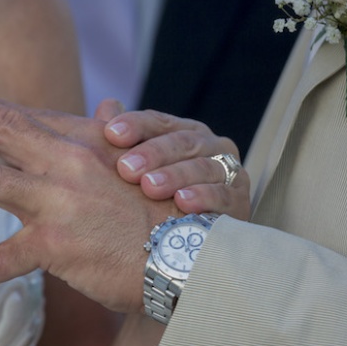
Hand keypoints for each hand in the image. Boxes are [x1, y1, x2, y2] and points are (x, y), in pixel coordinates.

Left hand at [0, 71, 178, 312]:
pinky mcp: (56, 244)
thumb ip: (107, 135)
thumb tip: (106, 105)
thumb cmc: (156, 210)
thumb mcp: (135, 162)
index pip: (19, 114)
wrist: (186, 255)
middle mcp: (66, 161)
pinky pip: (4, 256)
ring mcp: (58, 200)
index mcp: (81, 140)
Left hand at [101, 108, 250, 219]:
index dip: (135, 125)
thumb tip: (107, 105)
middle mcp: (209, 145)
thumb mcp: (138, 169)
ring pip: (202, 166)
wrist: (190, 240)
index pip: (158, 122)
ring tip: (149, 187)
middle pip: (181, 142)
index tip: (111, 134)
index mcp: (182, 132)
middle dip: (152, 153)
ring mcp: (227, 171)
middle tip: (126, 168)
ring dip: (175, 175)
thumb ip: (123, 140)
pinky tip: (183, 202)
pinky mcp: (238, 200)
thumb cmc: (157, 199)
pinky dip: (203, 196)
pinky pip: (223, 195)